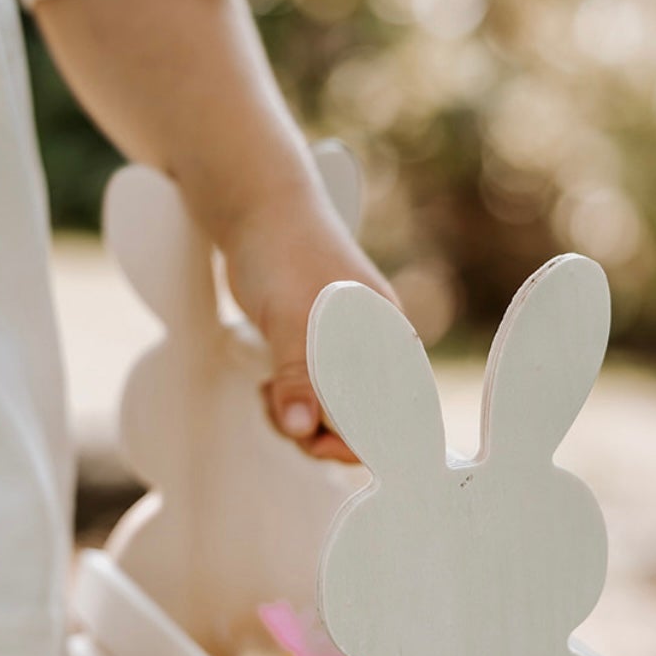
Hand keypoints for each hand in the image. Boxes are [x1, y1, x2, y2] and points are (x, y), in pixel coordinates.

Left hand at [217, 188, 401, 462]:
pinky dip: (289, 404)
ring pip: (332, 415)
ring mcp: (346, 352)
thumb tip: (303, 428)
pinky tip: (268, 385)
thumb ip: (299, 376)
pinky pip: (312, 399)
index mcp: (389, 340)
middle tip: (282, 414)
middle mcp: (375, 350)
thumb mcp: (290, 320)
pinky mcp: (317, 354)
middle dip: (319, 432)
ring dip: (297, 419)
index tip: (318, 446)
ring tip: (269, 392)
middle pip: (362, 423)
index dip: (361, 442)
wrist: (258, 210)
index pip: (397, 414)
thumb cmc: (285, 252)